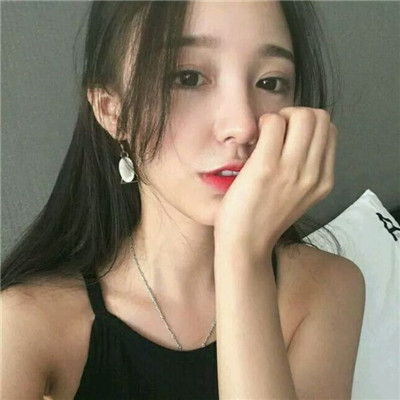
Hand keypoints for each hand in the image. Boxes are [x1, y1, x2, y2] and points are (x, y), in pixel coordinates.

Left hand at [213, 106, 337, 260]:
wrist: (245, 245)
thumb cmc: (263, 219)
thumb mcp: (298, 196)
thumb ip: (306, 170)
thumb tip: (296, 137)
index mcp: (323, 180)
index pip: (329, 131)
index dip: (308, 126)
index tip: (288, 137)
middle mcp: (313, 174)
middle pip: (320, 117)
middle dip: (297, 115)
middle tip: (277, 131)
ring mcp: (292, 170)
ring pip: (302, 114)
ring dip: (281, 117)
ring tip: (266, 136)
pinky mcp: (266, 167)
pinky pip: (273, 122)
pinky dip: (263, 124)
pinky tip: (253, 142)